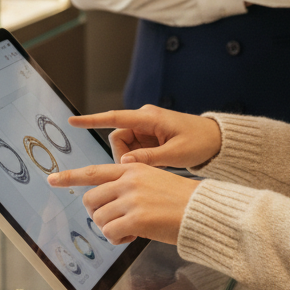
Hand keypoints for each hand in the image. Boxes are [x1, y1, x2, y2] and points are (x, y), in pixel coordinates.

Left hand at [48, 161, 197, 244]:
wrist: (202, 210)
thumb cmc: (180, 199)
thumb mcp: (153, 180)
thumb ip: (128, 186)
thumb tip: (107, 203)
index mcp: (132, 168)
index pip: (94, 171)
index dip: (70, 176)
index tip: (52, 179)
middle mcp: (128, 181)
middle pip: (91, 199)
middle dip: (97, 214)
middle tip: (114, 221)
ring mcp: (131, 199)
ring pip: (99, 218)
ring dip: (110, 229)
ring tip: (130, 230)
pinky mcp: (136, 219)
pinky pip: (110, 233)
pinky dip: (118, 239)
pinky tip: (133, 237)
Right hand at [67, 106, 220, 168]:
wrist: (217, 140)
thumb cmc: (200, 142)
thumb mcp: (176, 153)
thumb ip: (149, 158)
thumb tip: (123, 165)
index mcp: (149, 117)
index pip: (114, 118)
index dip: (92, 121)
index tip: (73, 122)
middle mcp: (145, 119)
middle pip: (119, 139)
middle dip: (123, 157)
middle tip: (138, 172)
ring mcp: (148, 128)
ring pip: (126, 147)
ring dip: (132, 160)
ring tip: (153, 168)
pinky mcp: (152, 137)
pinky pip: (136, 150)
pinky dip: (139, 161)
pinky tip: (153, 168)